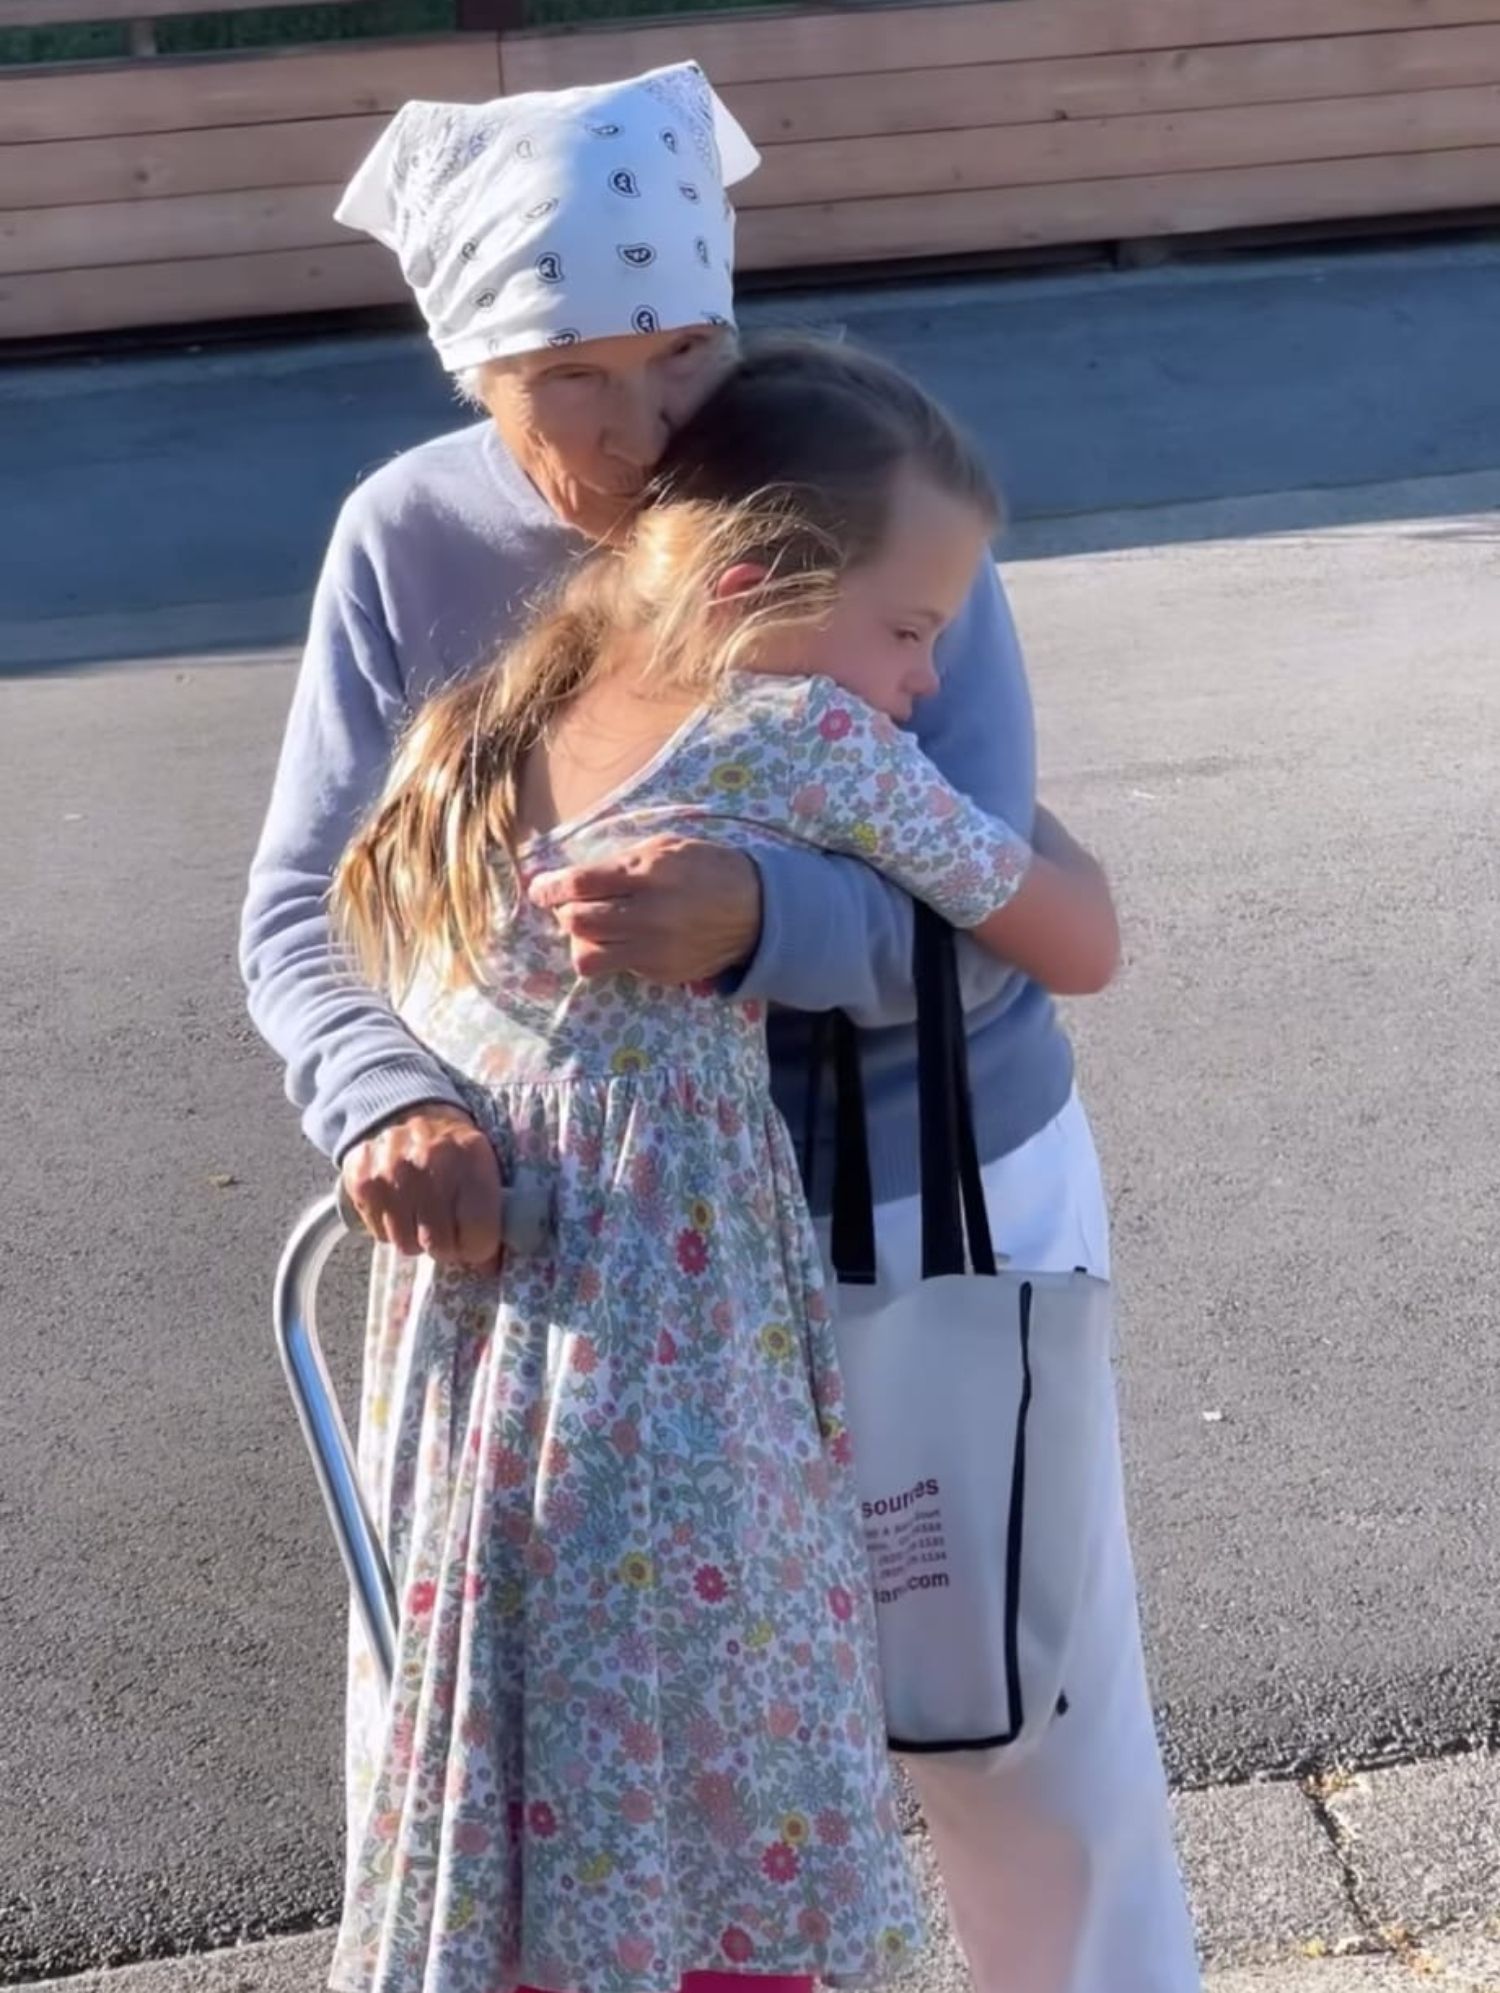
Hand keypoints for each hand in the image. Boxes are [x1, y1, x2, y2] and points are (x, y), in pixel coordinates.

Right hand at [340, 1103, 503, 1267]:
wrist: (407, 1111)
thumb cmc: (454, 1150)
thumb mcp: (484, 1168)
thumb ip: (493, 1214)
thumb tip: (489, 1268)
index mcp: (471, 1160)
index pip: (478, 1235)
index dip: (479, 1248)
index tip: (476, 1242)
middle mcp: (431, 1164)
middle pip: (440, 1246)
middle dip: (447, 1247)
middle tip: (448, 1232)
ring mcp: (392, 1172)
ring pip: (407, 1245)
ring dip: (417, 1238)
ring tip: (422, 1214)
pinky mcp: (362, 1181)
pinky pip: (380, 1234)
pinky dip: (391, 1228)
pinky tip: (399, 1204)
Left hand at [527, 836, 761, 982]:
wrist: (756, 910)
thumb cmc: (705, 868)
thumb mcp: (664, 847)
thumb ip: (618, 862)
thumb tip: (571, 878)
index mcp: (648, 873)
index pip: (580, 884)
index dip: (550, 887)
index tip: (541, 888)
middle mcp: (648, 914)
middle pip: (576, 922)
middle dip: (562, 912)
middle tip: (568, 905)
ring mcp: (654, 948)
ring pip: (588, 956)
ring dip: (581, 939)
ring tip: (593, 927)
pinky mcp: (660, 973)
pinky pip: (617, 968)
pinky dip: (612, 952)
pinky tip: (627, 938)